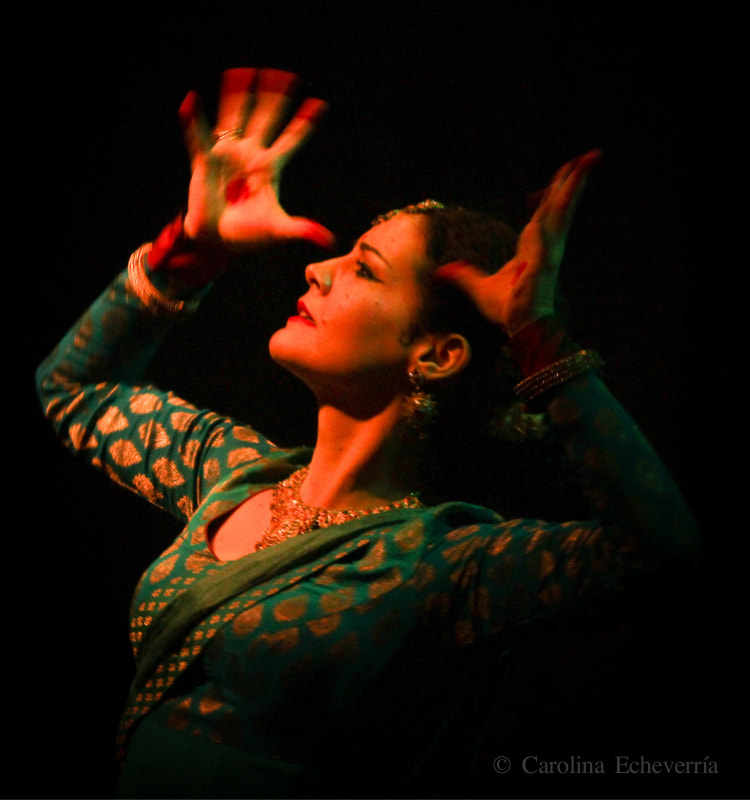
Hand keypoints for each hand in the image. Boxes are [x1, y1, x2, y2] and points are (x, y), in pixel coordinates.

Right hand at [180, 68, 334, 249]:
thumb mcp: (278, 230)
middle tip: (287, 75)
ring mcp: (227, 155)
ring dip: (236, 96)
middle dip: (274, 98)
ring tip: (239, 73)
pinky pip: (198, 136)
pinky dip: (194, 119)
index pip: (291, 140)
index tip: (320, 104)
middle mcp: (250, 155)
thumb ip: (302, 231)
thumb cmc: (248, 235)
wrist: (217, 241)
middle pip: (265, 119)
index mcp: (270, 168)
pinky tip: (190, 100)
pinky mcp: (204, 161)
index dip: (304, 124)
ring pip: (234, 118)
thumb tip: (329, 242)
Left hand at [437, 150, 600, 335]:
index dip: (551, 192)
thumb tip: (441, 272)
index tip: (560, 175)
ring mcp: (548, 250)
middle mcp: (545, 244)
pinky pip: (550, 230)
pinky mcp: (546, 259)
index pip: (545, 212)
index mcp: (533, 246)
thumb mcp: (477, 287)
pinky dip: (555, 211)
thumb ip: (462, 275)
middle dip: (572, 179)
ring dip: (573, 186)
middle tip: (589, 155)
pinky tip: (564, 188)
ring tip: (586, 162)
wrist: (521, 326)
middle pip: (559, 204)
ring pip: (562, 210)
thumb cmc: (507, 308)